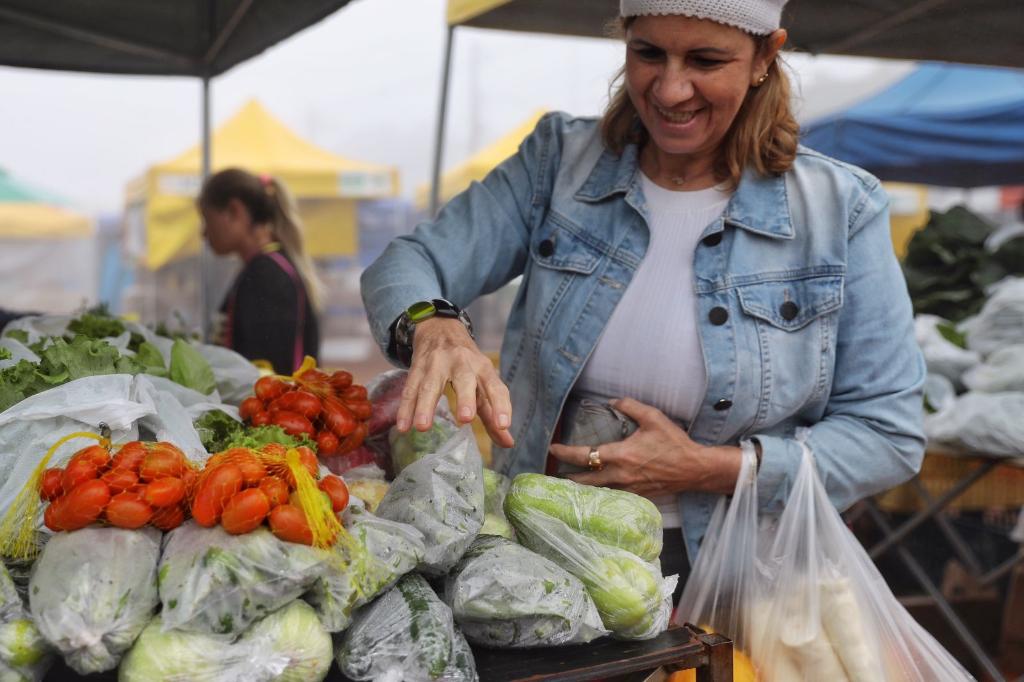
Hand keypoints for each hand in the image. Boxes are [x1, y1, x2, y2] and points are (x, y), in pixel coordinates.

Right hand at [396, 317, 513, 447]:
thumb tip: (508, 443)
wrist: (440, 328)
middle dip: (465, 398)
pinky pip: (410, 389)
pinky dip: (406, 408)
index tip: (503, 424)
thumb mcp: (483, 383)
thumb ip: (492, 414)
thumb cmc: (468, 365)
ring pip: (430, 385)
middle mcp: (462, 363)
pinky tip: (403, 426)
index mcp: (483, 368)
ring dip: (425, 406)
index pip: (494, 385)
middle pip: (464, 379)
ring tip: (423, 427)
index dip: (500, 404)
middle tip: (465, 418)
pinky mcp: (417, 368)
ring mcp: (437, 363)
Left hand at [547, 397, 739, 496]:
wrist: (695, 469)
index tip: (553, 449)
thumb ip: (630, 406)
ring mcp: (628, 489)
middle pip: (584, 481)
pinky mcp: (637, 496)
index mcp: (621, 455)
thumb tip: (612, 401)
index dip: (565, 453)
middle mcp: (620, 475)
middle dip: (567, 478)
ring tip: (569, 483)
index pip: (585, 455)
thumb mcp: (653, 417)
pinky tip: (595, 491)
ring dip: (582, 488)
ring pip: (597, 492)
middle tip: (554, 474)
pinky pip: (612, 497)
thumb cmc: (674, 443)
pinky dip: (600, 494)